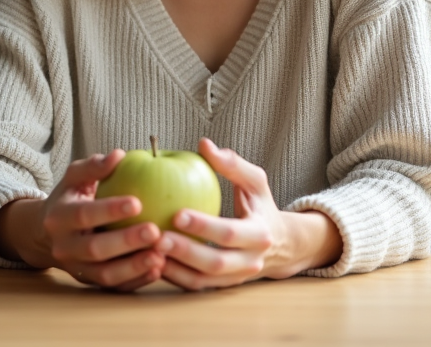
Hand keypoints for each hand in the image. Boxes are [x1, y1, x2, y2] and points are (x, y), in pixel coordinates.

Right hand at [0, 151, 166, 292]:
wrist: (47, 234)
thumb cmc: (70, 197)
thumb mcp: (74, 177)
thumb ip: (94, 166)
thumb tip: (119, 155)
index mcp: (59, 218)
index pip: (83, 214)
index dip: (109, 210)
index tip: (138, 202)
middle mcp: (64, 247)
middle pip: (94, 249)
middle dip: (125, 242)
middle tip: (155, 231)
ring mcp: (77, 268)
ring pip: (105, 274)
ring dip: (134, 267)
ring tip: (161, 256)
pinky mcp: (90, 282)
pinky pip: (114, 287)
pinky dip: (136, 281)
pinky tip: (157, 270)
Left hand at [154, 139, 340, 290]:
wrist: (280, 245)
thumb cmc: (260, 205)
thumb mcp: (255, 182)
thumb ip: (232, 164)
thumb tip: (204, 144)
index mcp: (260, 234)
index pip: (230, 233)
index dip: (203, 226)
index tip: (176, 213)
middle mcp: (251, 261)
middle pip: (216, 263)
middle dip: (185, 251)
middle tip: (156, 237)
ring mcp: (236, 278)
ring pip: (203, 281)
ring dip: (175, 269)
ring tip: (149, 251)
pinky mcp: (222, 287)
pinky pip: (196, 286)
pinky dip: (174, 278)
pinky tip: (153, 262)